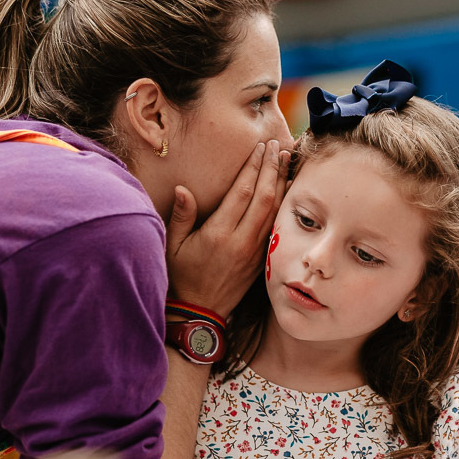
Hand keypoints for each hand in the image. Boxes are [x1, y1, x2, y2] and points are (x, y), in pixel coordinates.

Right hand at [166, 140, 289, 316]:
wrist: (200, 313)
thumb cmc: (181, 277)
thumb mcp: (171, 247)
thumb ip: (181, 216)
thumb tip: (183, 188)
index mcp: (218, 234)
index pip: (241, 193)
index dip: (253, 167)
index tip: (259, 147)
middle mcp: (240, 241)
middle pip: (264, 197)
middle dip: (272, 168)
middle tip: (277, 145)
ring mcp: (254, 250)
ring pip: (274, 210)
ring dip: (282, 182)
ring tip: (287, 160)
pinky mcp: (261, 258)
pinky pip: (275, 225)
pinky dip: (283, 204)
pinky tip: (287, 189)